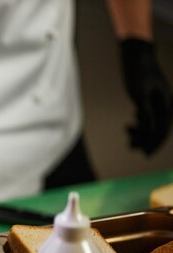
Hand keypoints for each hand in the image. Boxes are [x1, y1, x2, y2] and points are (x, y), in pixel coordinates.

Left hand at [120, 38, 172, 155]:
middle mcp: (165, 104)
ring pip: (151, 123)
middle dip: (145, 139)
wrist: (136, 56)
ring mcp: (159, 102)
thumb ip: (146, 112)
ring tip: (127, 133)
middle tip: (130, 147)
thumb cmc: (137, 73)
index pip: (162, 130)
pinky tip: (130, 125)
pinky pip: (148, 116)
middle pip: (158, 129)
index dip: (153, 143)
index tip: (145, 155)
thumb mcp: (139, 94)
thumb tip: (150, 129)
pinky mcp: (151, 99)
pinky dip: (139, 123)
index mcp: (166, 104)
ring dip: (140, 132)